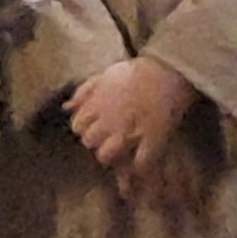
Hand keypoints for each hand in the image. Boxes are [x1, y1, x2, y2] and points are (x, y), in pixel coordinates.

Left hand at [66, 56, 200, 190]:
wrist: (168, 72)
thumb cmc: (136, 72)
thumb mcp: (105, 76)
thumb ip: (84, 92)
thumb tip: (68, 107)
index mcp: (96, 105)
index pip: (78, 126)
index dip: (85, 128)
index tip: (94, 128)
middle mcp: (108, 121)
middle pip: (89, 142)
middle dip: (96, 142)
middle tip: (108, 139)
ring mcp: (129, 132)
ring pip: (106, 156)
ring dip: (112, 156)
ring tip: (121, 152)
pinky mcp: (153, 140)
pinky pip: (140, 162)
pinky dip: (139, 166)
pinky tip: (140, 161)